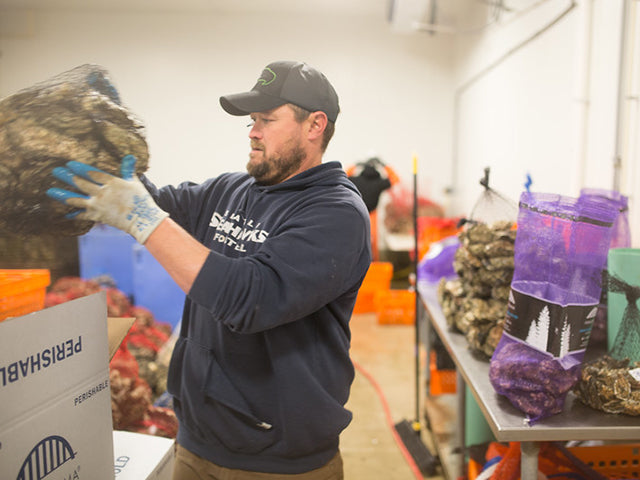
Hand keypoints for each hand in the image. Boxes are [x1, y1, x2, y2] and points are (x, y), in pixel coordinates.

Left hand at [47, 155, 167, 243]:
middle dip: (66, 177)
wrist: (142, 220)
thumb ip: (128, 169)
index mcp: (111, 182)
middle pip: (80, 184)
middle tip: (55, 171)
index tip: (69, 164)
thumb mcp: (134, 182)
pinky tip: (65, 214)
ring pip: (75, 199)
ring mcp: (97, 206)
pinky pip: (81, 215)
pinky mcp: (97, 217)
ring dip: (62, 195)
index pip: (91, 173)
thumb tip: (129, 156)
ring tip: (51, 191)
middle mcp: (101, 193)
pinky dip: (73, 214)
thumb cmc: (141, 200)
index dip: (79, 168)